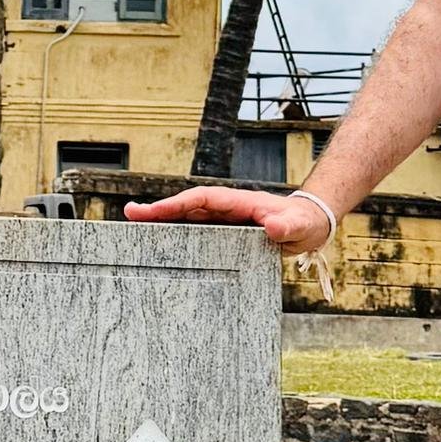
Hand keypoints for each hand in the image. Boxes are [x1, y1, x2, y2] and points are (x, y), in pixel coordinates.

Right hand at [123, 184, 338, 252]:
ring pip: (189, 217)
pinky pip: (198, 230)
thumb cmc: (304, 223)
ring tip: (136, 225)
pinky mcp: (227, 231)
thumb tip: (274, 227)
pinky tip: (163, 241)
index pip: (201, 200)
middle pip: (187, 206)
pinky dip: (179, 231)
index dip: (176, 204)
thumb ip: (288, 226)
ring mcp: (226, 219)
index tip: (154, 211)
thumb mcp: (299, 226)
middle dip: (159, 210)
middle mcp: (227, 208)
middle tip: (130, 214)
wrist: (311, 224)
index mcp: (238, 203)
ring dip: (164, 220)